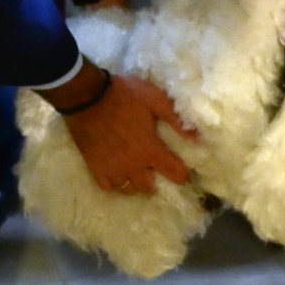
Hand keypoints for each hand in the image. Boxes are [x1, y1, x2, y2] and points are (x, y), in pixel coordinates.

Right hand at [60, 70, 198, 195]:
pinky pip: (109, 187)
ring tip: (138, 173)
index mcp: (150, 148)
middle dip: (157, 181)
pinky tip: (119, 175)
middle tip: (156, 170)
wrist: (87, 96)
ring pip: (129, 189)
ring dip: (136, 183)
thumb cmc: (123, 95)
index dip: (181, 173)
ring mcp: (113, 168)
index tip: (181, 170)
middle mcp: (133, 164)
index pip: (174, 173)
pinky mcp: (95, 167)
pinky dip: (116, 184)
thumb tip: (197, 138)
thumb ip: (175, 119)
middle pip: (149, 187)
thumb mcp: (155, 99)